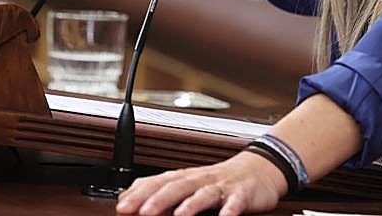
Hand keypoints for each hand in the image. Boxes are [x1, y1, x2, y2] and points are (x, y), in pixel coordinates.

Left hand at [115, 152, 286, 215]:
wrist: (258, 169)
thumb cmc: (218, 181)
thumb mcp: (186, 183)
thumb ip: (158, 190)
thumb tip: (126, 198)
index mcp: (185, 178)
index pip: (158, 183)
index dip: (139, 194)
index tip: (123, 207)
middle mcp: (201, 179)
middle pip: (178, 186)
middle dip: (160, 199)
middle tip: (142, 212)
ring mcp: (222, 186)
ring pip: (205, 193)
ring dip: (192, 204)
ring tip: (180, 215)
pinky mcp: (242, 194)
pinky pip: (236, 202)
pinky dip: (230, 209)